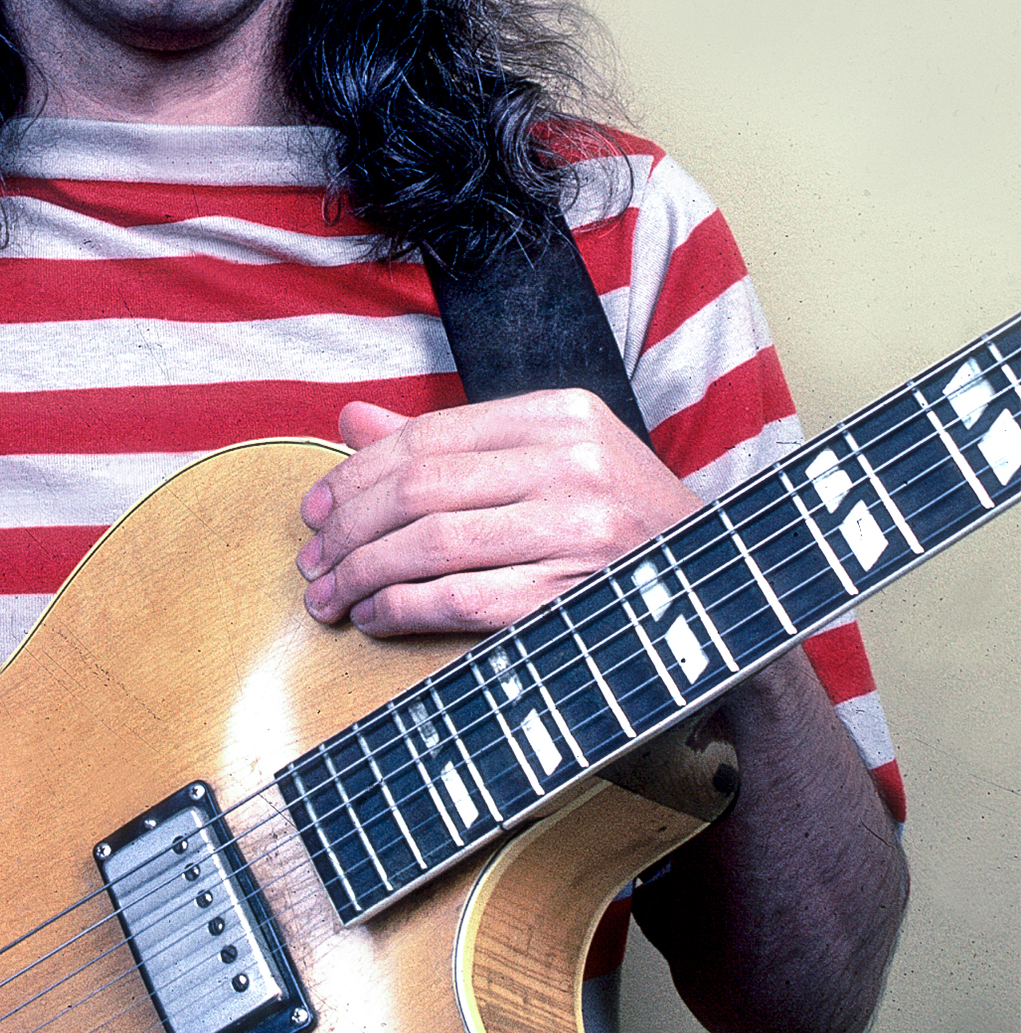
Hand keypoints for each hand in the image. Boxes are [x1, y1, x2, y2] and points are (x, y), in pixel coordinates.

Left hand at [295, 389, 699, 635]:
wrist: (721, 592)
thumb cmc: (622, 523)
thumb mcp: (551, 460)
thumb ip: (452, 443)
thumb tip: (351, 422)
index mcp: (561, 415)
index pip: (427, 437)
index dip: (354, 475)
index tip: (314, 509)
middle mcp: (573, 462)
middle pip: (417, 488)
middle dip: (346, 529)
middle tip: (311, 561)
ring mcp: (578, 529)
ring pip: (429, 544)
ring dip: (361, 574)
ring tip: (330, 595)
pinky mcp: (573, 594)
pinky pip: (458, 599)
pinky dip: (401, 610)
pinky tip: (375, 617)